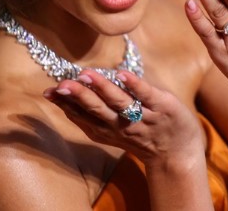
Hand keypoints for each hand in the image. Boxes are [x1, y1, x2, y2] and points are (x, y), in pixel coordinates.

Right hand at [43, 69, 203, 164]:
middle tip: (62, 85)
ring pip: (119, 103)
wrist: (177, 153)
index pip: (81, 115)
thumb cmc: (141, 134)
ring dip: (102, 89)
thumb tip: (75, 84)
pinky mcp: (163, 107)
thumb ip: (96, 109)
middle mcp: (120, 126)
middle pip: (96, 110)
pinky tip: (122, 74)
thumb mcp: (113, 129)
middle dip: (79, 97)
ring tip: (87, 75)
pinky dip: (135, 85)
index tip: (49, 91)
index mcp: (106, 129)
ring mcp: (142, 117)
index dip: (65, 104)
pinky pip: (147, 95)